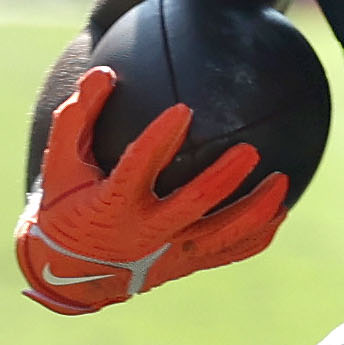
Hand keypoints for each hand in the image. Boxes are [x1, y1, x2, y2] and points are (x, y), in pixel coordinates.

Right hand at [16, 66, 288, 314]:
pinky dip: (258, 236)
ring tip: (283, 179)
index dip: (159, 141)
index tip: (184, 109)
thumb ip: (78, 119)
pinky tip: (281, 212)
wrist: (67, 272)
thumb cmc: (65, 206)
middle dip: (224, 177)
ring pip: (223, 235)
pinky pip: (229, 253)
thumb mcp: (60, 166)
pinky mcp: (185, 265)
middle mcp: (144, 234)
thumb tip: (104, 72)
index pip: (137, 170)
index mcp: (110, 207)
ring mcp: (169, 254)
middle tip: (250, 150)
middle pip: (195, 204)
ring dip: (256, 208)